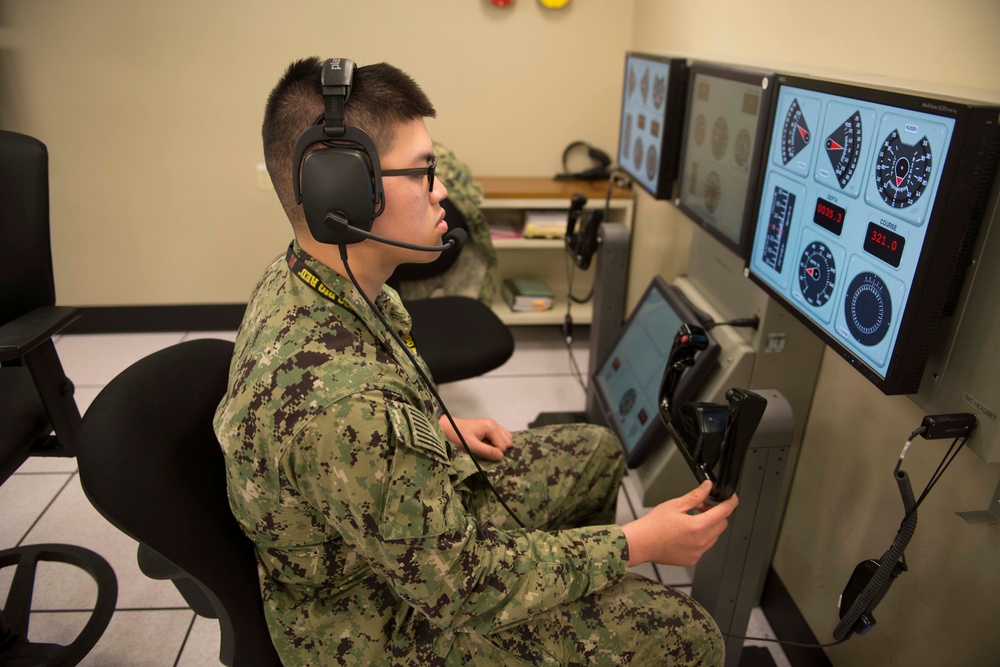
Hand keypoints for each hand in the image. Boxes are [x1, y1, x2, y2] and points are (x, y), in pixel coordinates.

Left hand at [438, 415, 512, 460]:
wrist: (449, 427)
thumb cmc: (459, 437)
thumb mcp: (472, 446)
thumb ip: (487, 451)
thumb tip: (501, 456)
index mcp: (491, 427)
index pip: (503, 445)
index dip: (495, 452)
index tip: (484, 453)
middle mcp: (495, 423)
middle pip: (508, 441)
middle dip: (499, 448)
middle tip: (486, 450)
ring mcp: (493, 423)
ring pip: (507, 437)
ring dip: (499, 445)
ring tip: (487, 447)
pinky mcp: (490, 426)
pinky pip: (502, 435)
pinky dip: (498, 441)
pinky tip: (488, 443)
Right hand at [621, 481, 737, 567]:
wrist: (641, 543)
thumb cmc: (653, 525)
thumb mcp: (675, 504)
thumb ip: (695, 496)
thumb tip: (708, 487)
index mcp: (697, 526)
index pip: (724, 512)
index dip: (730, 502)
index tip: (732, 497)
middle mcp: (700, 542)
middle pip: (722, 524)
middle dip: (716, 513)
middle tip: (701, 507)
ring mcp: (697, 553)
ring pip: (714, 536)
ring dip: (709, 526)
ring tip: (691, 520)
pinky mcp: (692, 559)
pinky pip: (705, 546)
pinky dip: (701, 538)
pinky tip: (686, 533)